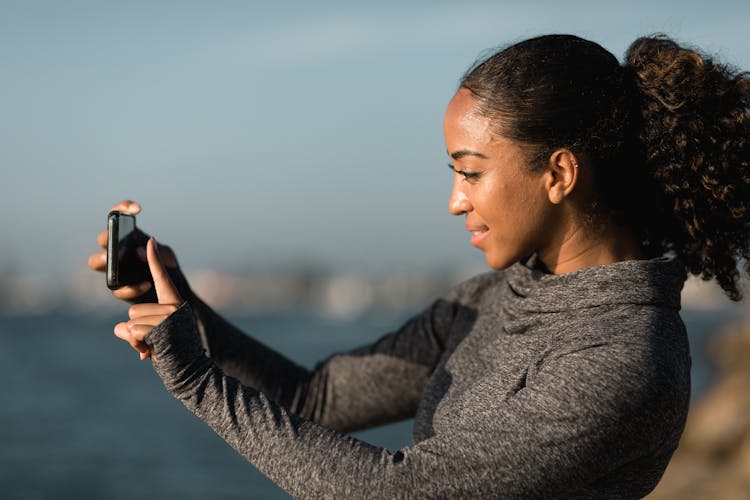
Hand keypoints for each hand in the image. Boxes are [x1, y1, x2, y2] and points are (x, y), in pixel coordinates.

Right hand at [88, 200, 178, 300]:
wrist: (170, 292)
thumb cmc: (166, 267)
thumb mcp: (167, 256)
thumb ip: (158, 252)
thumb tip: (139, 252)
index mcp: (128, 237)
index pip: (118, 216)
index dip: (123, 208)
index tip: (138, 210)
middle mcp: (117, 250)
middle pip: (102, 239)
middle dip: (107, 238)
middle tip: (116, 242)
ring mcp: (114, 268)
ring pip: (95, 262)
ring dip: (102, 260)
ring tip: (114, 262)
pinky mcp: (119, 288)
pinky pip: (116, 288)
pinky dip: (130, 288)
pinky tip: (146, 285)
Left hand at [113, 238, 184, 359]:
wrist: (193, 373)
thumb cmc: (174, 356)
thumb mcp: (153, 338)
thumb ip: (136, 329)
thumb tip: (118, 328)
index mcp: (174, 304)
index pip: (162, 279)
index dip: (154, 260)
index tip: (151, 241)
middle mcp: (174, 306)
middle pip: (133, 310)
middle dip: (136, 330)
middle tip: (154, 343)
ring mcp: (169, 316)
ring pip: (131, 322)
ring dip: (137, 339)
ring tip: (155, 348)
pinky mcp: (162, 327)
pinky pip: (133, 332)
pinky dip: (137, 345)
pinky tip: (151, 353)